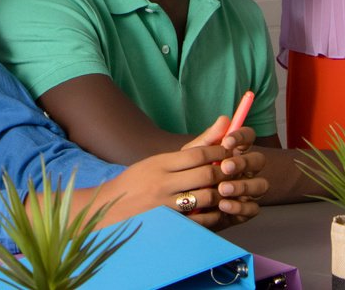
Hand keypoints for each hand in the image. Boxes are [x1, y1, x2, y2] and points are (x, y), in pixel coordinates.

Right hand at [95, 142, 258, 228]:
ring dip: (221, 195)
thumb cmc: (138, 181)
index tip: (229, 152)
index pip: (198, 154)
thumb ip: (194, 145)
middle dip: (224, 174)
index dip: (219, 153)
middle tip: (233, 173)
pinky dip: (213, 215)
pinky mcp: (169, 224)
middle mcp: (163, 183)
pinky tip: (217, 210)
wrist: (111, 208)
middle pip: (206, 176)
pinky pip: (200, 221)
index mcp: (161, 163)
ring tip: (227, 191)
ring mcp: (165, 206)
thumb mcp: (160, 160)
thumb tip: (225, 120)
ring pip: (205, 198)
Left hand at [179, 117, 267, 227]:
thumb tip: (225, 118)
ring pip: (260, 185)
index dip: (241, 136)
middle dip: (244, 163)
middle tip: (225, 166)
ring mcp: (248, 191)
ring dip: (243, 186)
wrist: (179, 204)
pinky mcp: (245, 211)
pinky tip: (223, 205)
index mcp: (235, 152)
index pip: (248, 137)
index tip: (227, 141)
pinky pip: (253, 209)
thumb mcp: (193, 157)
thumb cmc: (189, 174)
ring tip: (222, 188)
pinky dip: (239, 207)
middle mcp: (246, 170)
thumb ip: (208, 140)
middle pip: (259, 160)